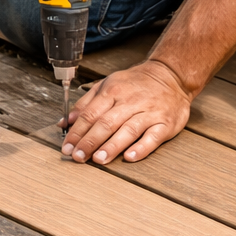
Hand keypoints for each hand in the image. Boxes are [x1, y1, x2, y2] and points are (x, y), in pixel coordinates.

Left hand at [61, 60, 191, 163]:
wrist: (170, 75)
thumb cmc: (136, 83)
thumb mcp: (107, 84)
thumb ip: (85, 103)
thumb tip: (65, 122)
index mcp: (113, 91)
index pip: (90, 114)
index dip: (77, 132)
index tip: (67, 147)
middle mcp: (130, 102)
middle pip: (106, 123)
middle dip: (90, 141)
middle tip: (78, 156)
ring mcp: (149, 113)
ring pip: (128, 130)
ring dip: (112, 146)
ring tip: (99, 159)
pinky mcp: (165, 123)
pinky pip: (153, 137)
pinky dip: (141, 148)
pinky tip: (129, 157)